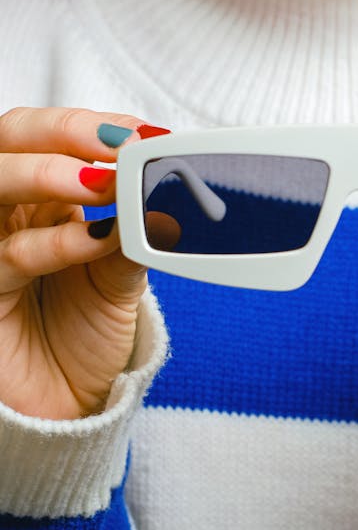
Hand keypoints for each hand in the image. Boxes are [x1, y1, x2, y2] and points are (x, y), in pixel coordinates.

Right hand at [0, 106, 159, 418]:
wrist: (68, 403)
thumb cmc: (85, 334)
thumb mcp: (122, 276)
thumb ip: (136, 232)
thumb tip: (169, 187)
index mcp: (38, 199)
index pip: (45, 136)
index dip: (88, 126)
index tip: (140, 133)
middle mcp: (7, 216)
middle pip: (8, 144)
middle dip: (61, 134)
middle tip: (116, 146)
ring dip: (47, 175)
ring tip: (99, 181)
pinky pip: (9, 257)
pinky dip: (55, 242)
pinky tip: (95, 239)